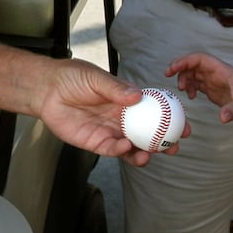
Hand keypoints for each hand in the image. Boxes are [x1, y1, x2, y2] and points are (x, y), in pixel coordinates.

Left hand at [35, 60, 186, 166]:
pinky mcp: (96, 142)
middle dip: (163, 143)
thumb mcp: (96, 78)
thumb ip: (116, 89)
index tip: (184, 126)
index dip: (170, 120)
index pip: (154, 112)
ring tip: (149, 155)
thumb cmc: (72, 78)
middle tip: (174, 147)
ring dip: (143, 153)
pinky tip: (125, 146)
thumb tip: (138, 95)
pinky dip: (121, 151)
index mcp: (127, 101)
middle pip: (148, 134)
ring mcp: (110, 131)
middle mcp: (122, 118)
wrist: (47, 90)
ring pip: (133, 147)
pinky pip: (113, 150)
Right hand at [167, 52, 232, 123]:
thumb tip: (222, 118)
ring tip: (183, 92)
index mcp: (223, 71)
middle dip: (181, 70)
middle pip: (194, 65)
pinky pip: (200, 85)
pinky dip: (192, 88)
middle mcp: (218, 75)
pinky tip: (192, 98)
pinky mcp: (218, 92)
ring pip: (195, 75)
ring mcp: (217, 83)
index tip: (172, 70)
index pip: (200, 59)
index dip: (184, 61)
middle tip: (174, 83)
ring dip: (185, 80)